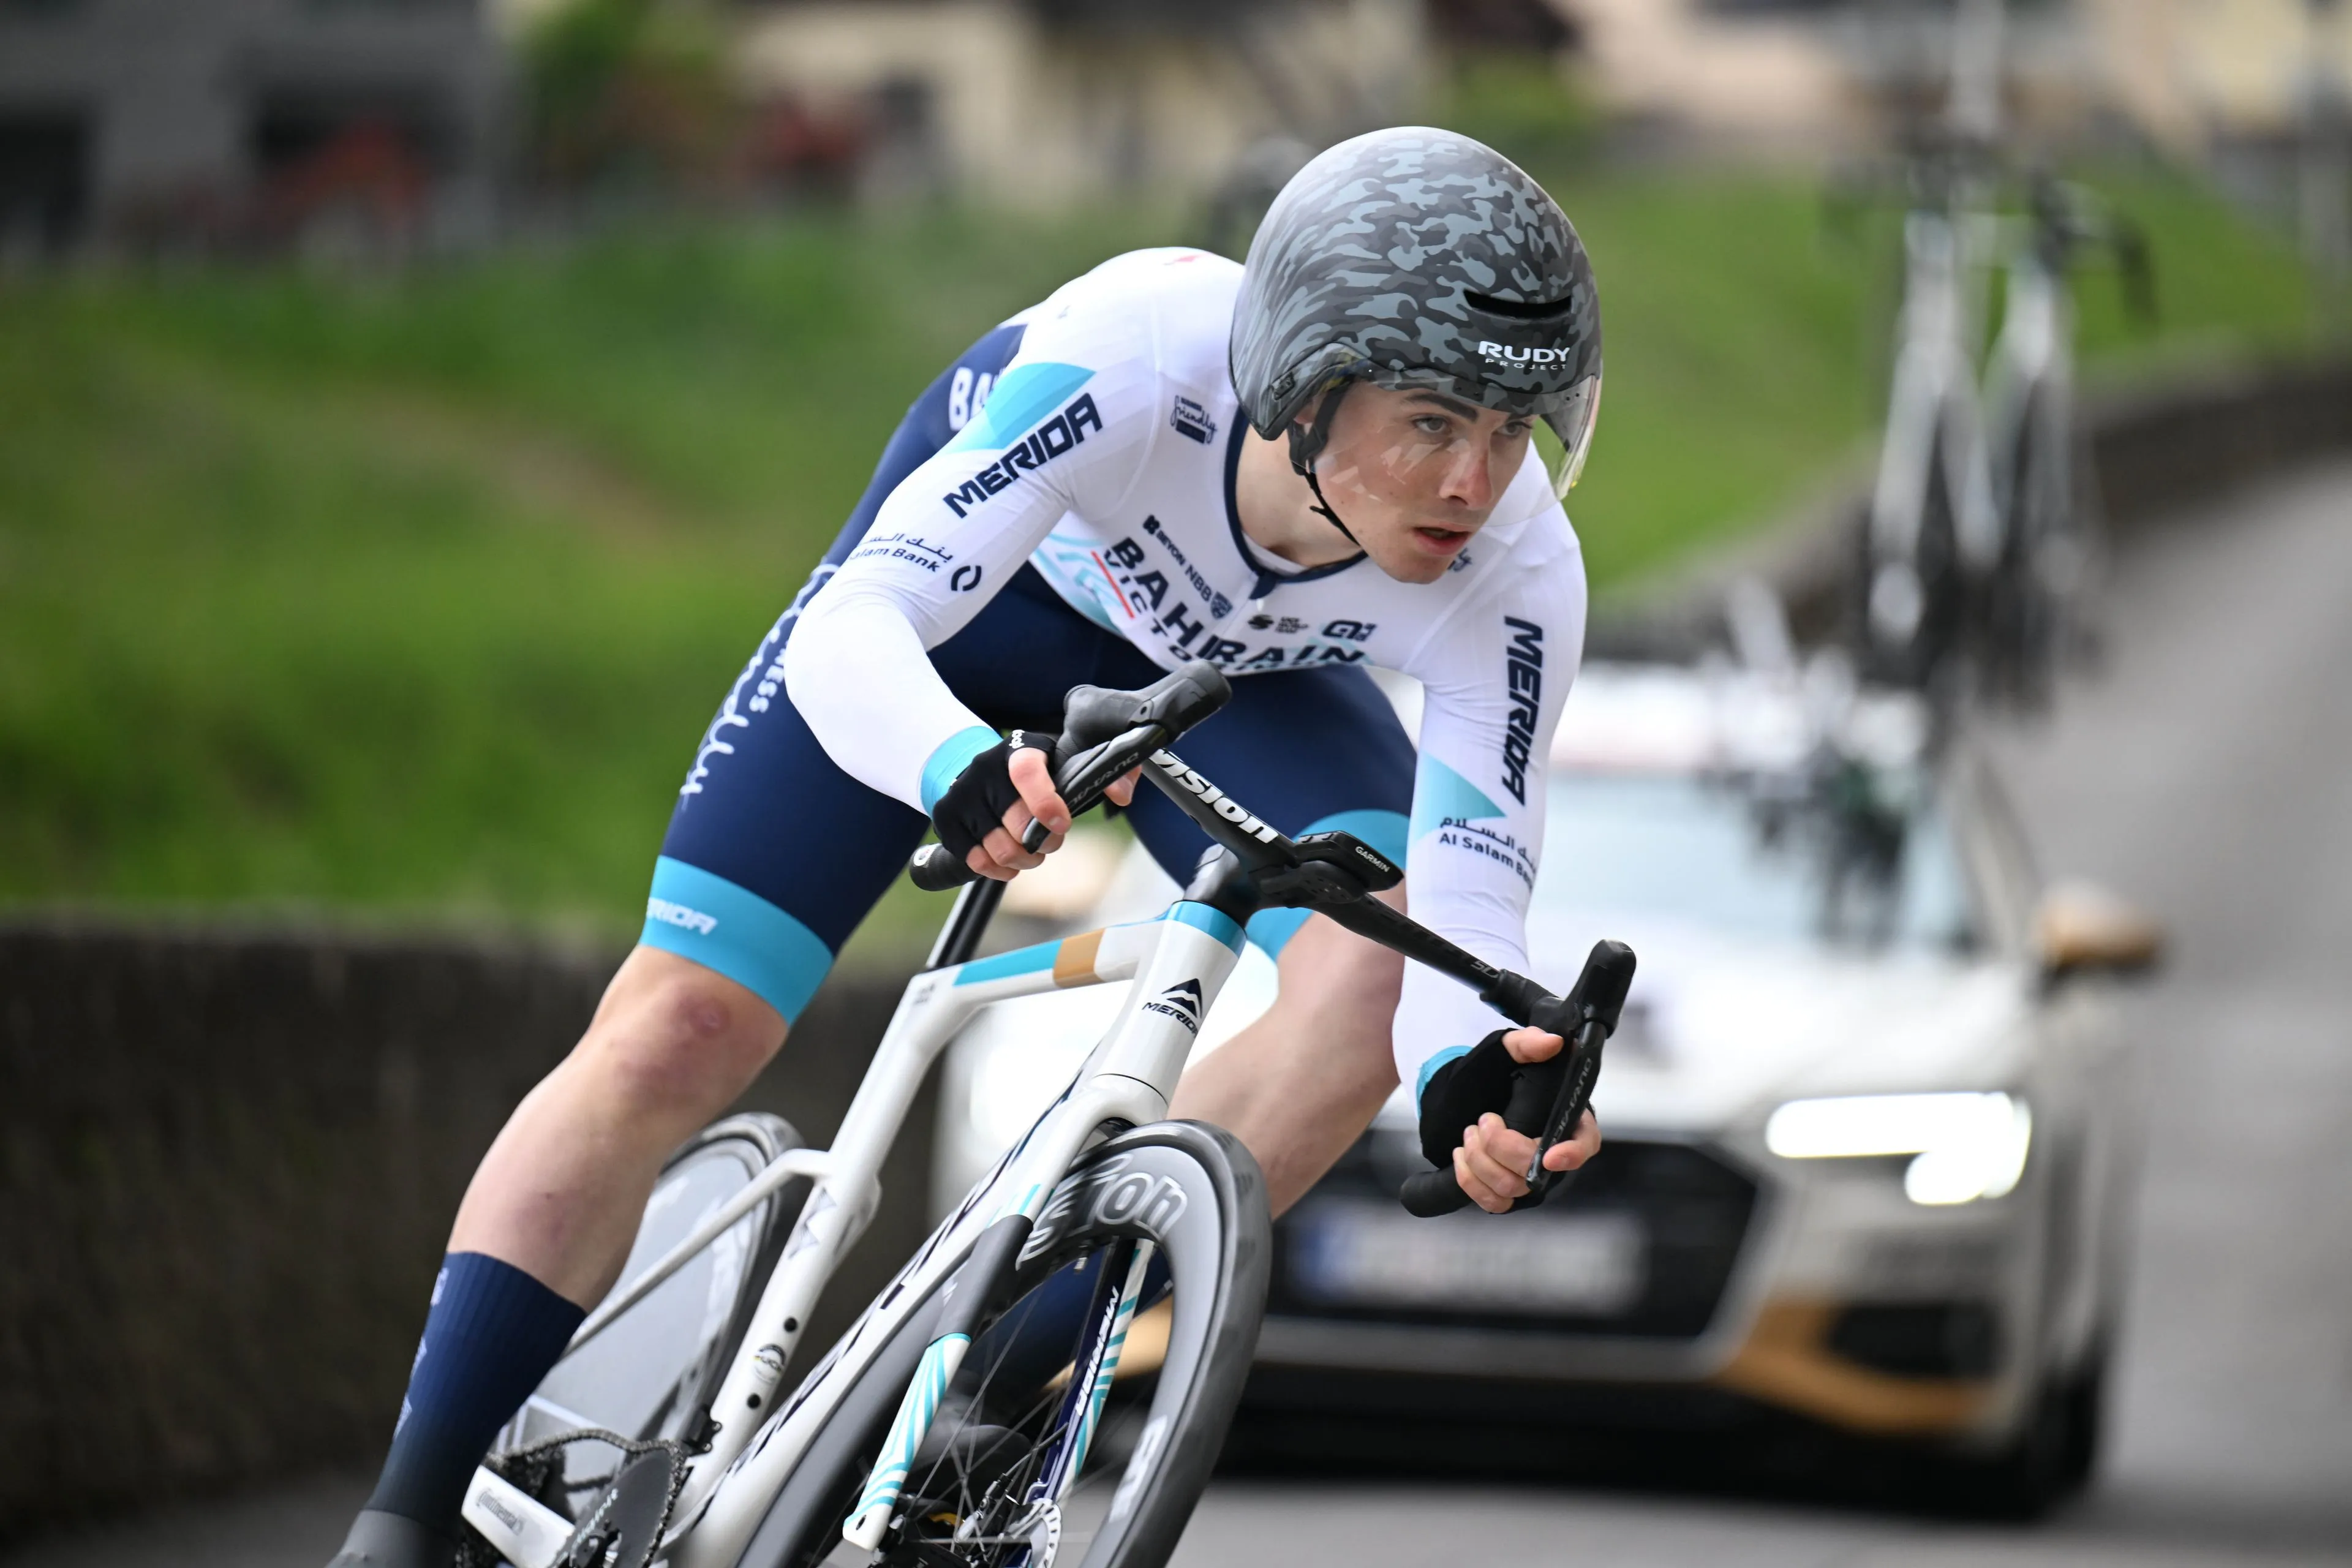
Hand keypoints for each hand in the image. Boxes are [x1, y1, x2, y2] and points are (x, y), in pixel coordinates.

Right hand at [966, 750, 1142, 881]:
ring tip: (1030, 853)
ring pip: (998, 846)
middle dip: (1043, 842)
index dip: (1046, 801)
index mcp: (1019, 749)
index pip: (1027, 772)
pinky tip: (1007, 862)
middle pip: (1016, 820)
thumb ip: (1104, 773)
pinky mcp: (946, 818)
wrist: (973, 767)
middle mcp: (985, 768)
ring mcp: (962, 793)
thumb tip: (1123, 794)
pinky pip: (975, 859)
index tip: (1062, 823)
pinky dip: (996, 869)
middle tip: (1050, 841)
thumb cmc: (1033, 773)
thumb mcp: (1064, 763)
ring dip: (1022, 860)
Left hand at [1448, 1025, 1601, 1213]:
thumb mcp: (1503, 1051)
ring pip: (1512, 1189)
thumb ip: (1525, 1042)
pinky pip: (1493, 1203)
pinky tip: (1461, 1155)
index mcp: (1567, 1119)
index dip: (1572, 1153)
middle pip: (1538, 1171)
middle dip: (1501, 1147)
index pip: (1584, 1143)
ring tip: (1469, 1133)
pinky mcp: (1507, 1193)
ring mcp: (1531, 1177)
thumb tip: (1551, 1043)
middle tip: (1483, 1121)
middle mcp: (1554, 1153)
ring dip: (1480, 1160)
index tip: (1550, 1155)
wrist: (1460, 1098)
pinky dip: (1469, 1180)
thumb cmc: (1492, 1076)